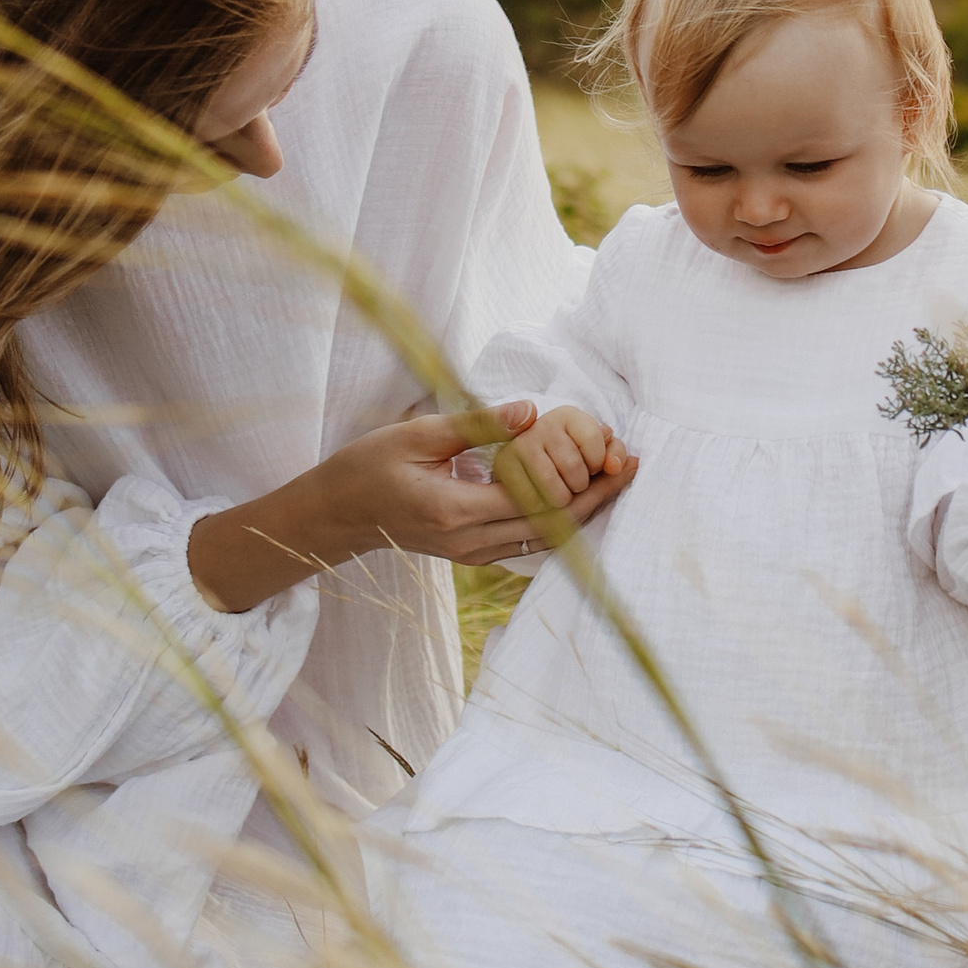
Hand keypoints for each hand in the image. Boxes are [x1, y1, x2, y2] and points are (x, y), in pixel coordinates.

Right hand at [188, 404, 637, 613]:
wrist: (336, 515)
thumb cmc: (367, 467)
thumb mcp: (415, 436)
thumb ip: (474, 425)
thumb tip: (530, 412)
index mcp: (456, 512)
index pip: (537, 502)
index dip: (583, 484)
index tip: (616, 457)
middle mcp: (471, 543)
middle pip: (551, 527)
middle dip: (597, 498)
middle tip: (631, 465)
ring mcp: (472, 554)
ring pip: (544, 539)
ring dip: (582, 510)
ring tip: (614, 476)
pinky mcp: (472, 553)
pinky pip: (526, 540)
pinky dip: (557, 518)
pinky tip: (577, 492)